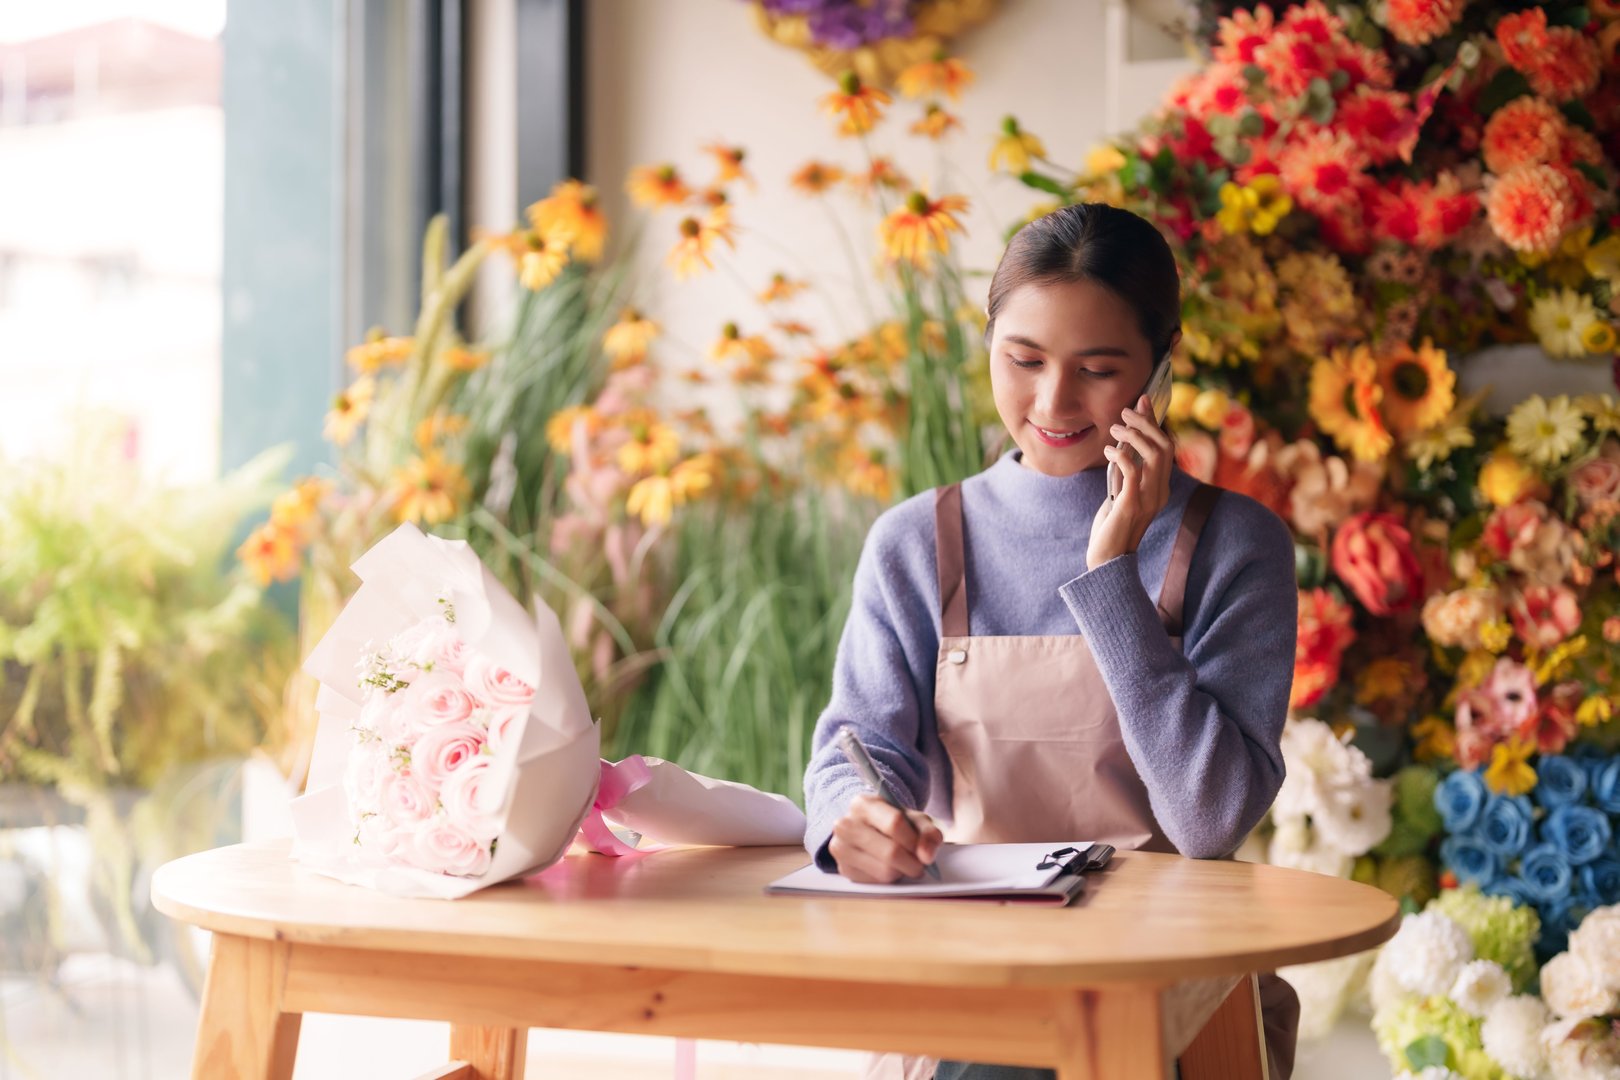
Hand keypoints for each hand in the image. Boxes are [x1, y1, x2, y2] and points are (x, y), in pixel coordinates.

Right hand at [828, 794, 942, 883]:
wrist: (866, 828)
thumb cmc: (892, 823)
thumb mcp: (913, 819)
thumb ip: (928, 833)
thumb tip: (926, 856)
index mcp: (863, 804)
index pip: (895, 823)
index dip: (915, 841)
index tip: (925, 851)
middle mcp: (846, 825)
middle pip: (890, 852)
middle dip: (912, 863)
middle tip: (920, 865)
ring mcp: (840, 848)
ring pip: (884, 871)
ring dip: (901, 872)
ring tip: (904, 864)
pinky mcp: (843, 869)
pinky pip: (875, 883)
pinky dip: (888, 880)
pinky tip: (889, 868)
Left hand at [1088, 394, 1172, 570]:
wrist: (1106, 560)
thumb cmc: (1110, 527)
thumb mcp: (1121, 494)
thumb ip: (1126, 474)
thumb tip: (1123, 445)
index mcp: (1160, 488)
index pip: (1166, 447)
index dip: (1155, 422)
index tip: (1142, 399)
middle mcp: (1160, 492)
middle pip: (1165, 446)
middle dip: (1146, 423)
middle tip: (1125, 411)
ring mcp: (1149, 499)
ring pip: (1155, 455)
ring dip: (1134, 436)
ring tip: (1114, 429)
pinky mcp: (1132, 505)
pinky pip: (1133, 471)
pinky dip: (1121, 456)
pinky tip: (1108, 452)